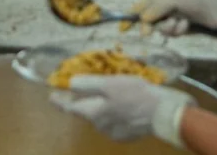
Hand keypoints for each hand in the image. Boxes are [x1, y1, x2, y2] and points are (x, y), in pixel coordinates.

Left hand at [51, 75, 193, 146]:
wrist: (165, 113)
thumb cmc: (137, 94)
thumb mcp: (110, 83)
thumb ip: (88, 84)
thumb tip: (70, 84)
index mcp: (94, 112)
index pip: (71, 107)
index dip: (60, 100)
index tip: (51, 96)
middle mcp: (101, 125)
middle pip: (87, 112)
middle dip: (85, 101)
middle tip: (87, 87)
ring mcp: (115, 132)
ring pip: (102, 117)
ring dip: (102, 106)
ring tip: (112, 93)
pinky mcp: (129, 134)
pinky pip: (116, 122)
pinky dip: (116, 112)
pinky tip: (126, 104)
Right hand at [131, 0, 216, 36]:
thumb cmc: (200, 0)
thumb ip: (156, 8)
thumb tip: (142, 19)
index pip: (142, 4)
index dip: (132, 15)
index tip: (123, 28)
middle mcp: (169, 2)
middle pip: (151, 18)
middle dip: (153, 24)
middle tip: (148, 34)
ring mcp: (178, 14)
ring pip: (162, 26)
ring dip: (168, 28)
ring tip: (180, 25)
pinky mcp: (186, 25)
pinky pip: (174, 31)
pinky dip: (178, 31)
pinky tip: (187, 27)